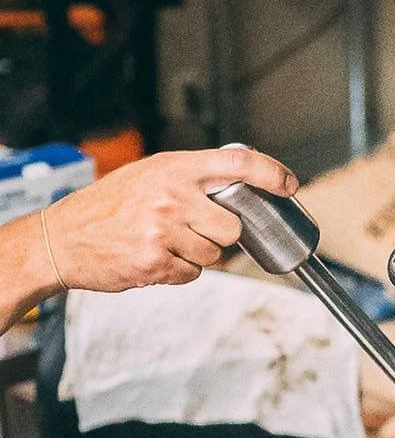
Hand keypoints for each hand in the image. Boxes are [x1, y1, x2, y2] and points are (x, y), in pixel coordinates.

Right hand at [44, 146, 297, 290]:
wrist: (62, 238)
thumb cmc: (107, 208)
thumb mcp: (147, 176)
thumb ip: (189, 180)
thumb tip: (239, 190)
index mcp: (173, 168)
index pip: (237, 163)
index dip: (271, 173)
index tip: (289, 183)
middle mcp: (171, 195)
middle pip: (233, 227)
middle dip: (221, 236)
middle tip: (193, 230)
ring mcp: (164, 229)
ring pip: (215, 255)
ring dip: (196, 255)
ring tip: (164, 242)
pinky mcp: (157, 262)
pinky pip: (192, 274)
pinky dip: (178, 271)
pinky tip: (153, 257)